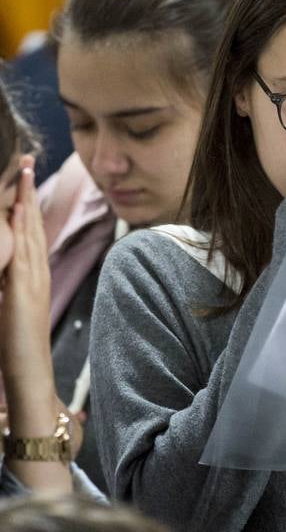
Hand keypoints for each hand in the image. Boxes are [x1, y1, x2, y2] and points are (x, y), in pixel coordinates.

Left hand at [0, 158, 55, 427]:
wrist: (30, 372)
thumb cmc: (17, 347)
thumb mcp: (8, 308)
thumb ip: (5, 287)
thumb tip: (1, 273)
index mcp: (32, 275)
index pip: (29, 231)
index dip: (25, 202)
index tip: (21, 176)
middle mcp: (37, 272)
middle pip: (33, 223)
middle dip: (27, 190)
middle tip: (26, 159)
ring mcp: (33, 278)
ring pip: (30, 230)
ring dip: (26, 199)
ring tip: (24, 170)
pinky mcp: (24, 288)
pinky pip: (24, 250)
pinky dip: (23, 227)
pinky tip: (19, 208)